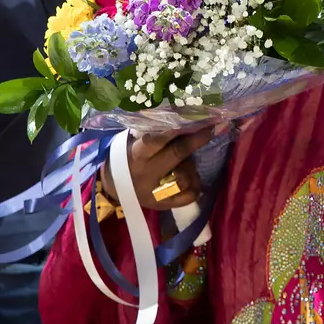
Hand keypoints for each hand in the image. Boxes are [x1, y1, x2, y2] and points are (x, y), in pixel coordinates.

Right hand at [99, 128, 213, 211]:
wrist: (113, 187)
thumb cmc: (128, 158)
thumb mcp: (134, 144)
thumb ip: (155, 134)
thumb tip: (185, 121)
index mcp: (137, 155)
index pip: (157, 140)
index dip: (176, 129)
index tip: (193, 118)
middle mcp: (146, 173)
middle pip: (176, 154)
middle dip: (195, 140)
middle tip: (210, 129)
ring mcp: (155, 192)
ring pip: (185, 175)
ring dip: (191, 166)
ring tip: (185, 164)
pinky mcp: (162, 205)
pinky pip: (189, 195)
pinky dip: (195, 184)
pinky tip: (192, 180)